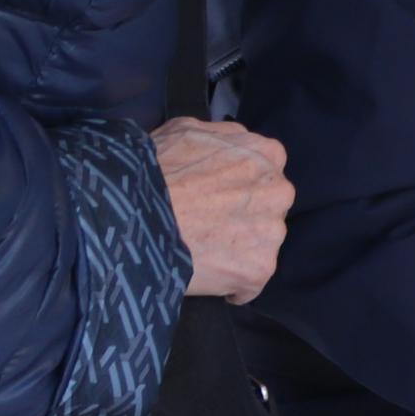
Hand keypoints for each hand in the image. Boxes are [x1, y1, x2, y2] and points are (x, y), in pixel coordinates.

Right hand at [152, 118, 290, 300]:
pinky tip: (204, 276)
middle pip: (266, 210)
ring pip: (260, 246)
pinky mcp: (259, 268)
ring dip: (237, 252)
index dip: (238, 190)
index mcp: (268, 155)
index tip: (215, 200)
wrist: (135, 214)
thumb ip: (224, 137)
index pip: (263, 175)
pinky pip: (249, 284)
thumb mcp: (187, 130)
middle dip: (242, 220)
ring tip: (201, 252)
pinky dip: (231, 285)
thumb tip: (235, 148)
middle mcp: (279, 191)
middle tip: (206, 227)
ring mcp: (271, 232)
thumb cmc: (155, 169)